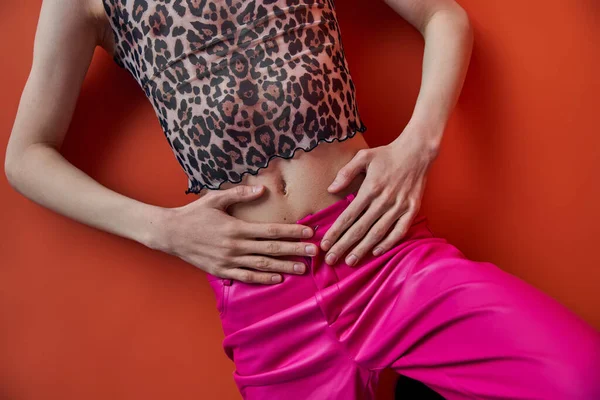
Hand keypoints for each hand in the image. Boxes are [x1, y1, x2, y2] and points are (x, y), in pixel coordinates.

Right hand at [158, 185, 317, 283]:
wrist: (170, 234)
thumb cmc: (194, 214)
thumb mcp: (215, 199)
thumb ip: (240, 194)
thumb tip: (262, 189)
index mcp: (237, 227)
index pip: (271, 230)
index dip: (292, 232)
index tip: (309, 232)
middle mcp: (235, 245)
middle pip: (272, 248)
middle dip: (296, 250)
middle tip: (316, 252)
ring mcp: (229, 260)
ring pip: (262, 265)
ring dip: (284, 266)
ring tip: (303, 268)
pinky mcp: (221, 271)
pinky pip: (246, 277)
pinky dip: (263, 279)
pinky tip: (278, 278)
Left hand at [320, 131, 438, 265]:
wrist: (417, 151)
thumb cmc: (387, 154)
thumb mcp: (363, 156)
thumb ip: (346, 173)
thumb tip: (330, 189)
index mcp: (370, 188)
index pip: (348, 216)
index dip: (335, 232)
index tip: (324, 245)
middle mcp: (384, 200)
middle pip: (360, 229)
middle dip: (344, 246)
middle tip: (331, 260)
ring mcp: (399, 206)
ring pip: (378, 233)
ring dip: (363, 249)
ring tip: (350, 261)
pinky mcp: (412, 209)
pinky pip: (399, 231)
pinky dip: (388, 243)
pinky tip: (376, 252)